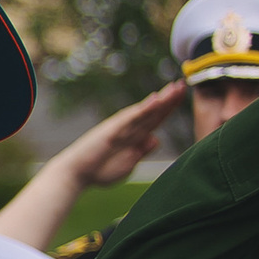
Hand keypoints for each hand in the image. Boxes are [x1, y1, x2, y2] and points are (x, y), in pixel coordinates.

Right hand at [59, 82, 184, 187]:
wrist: (76, 174)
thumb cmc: (99, 171)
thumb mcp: (127, 163)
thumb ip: (141, 151)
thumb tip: (155, 138)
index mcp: (133, 137)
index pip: (155, 119)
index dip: (169, 107)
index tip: (182, 94)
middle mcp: (128, 128)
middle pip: (153, 111)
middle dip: (169, 98)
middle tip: (182, 84)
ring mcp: (121, 127)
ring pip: (145, 111)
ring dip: (161, 100)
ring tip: (175, 87)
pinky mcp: (112, 130)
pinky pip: (131, 118)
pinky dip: (144, 109)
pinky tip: (155, 100)